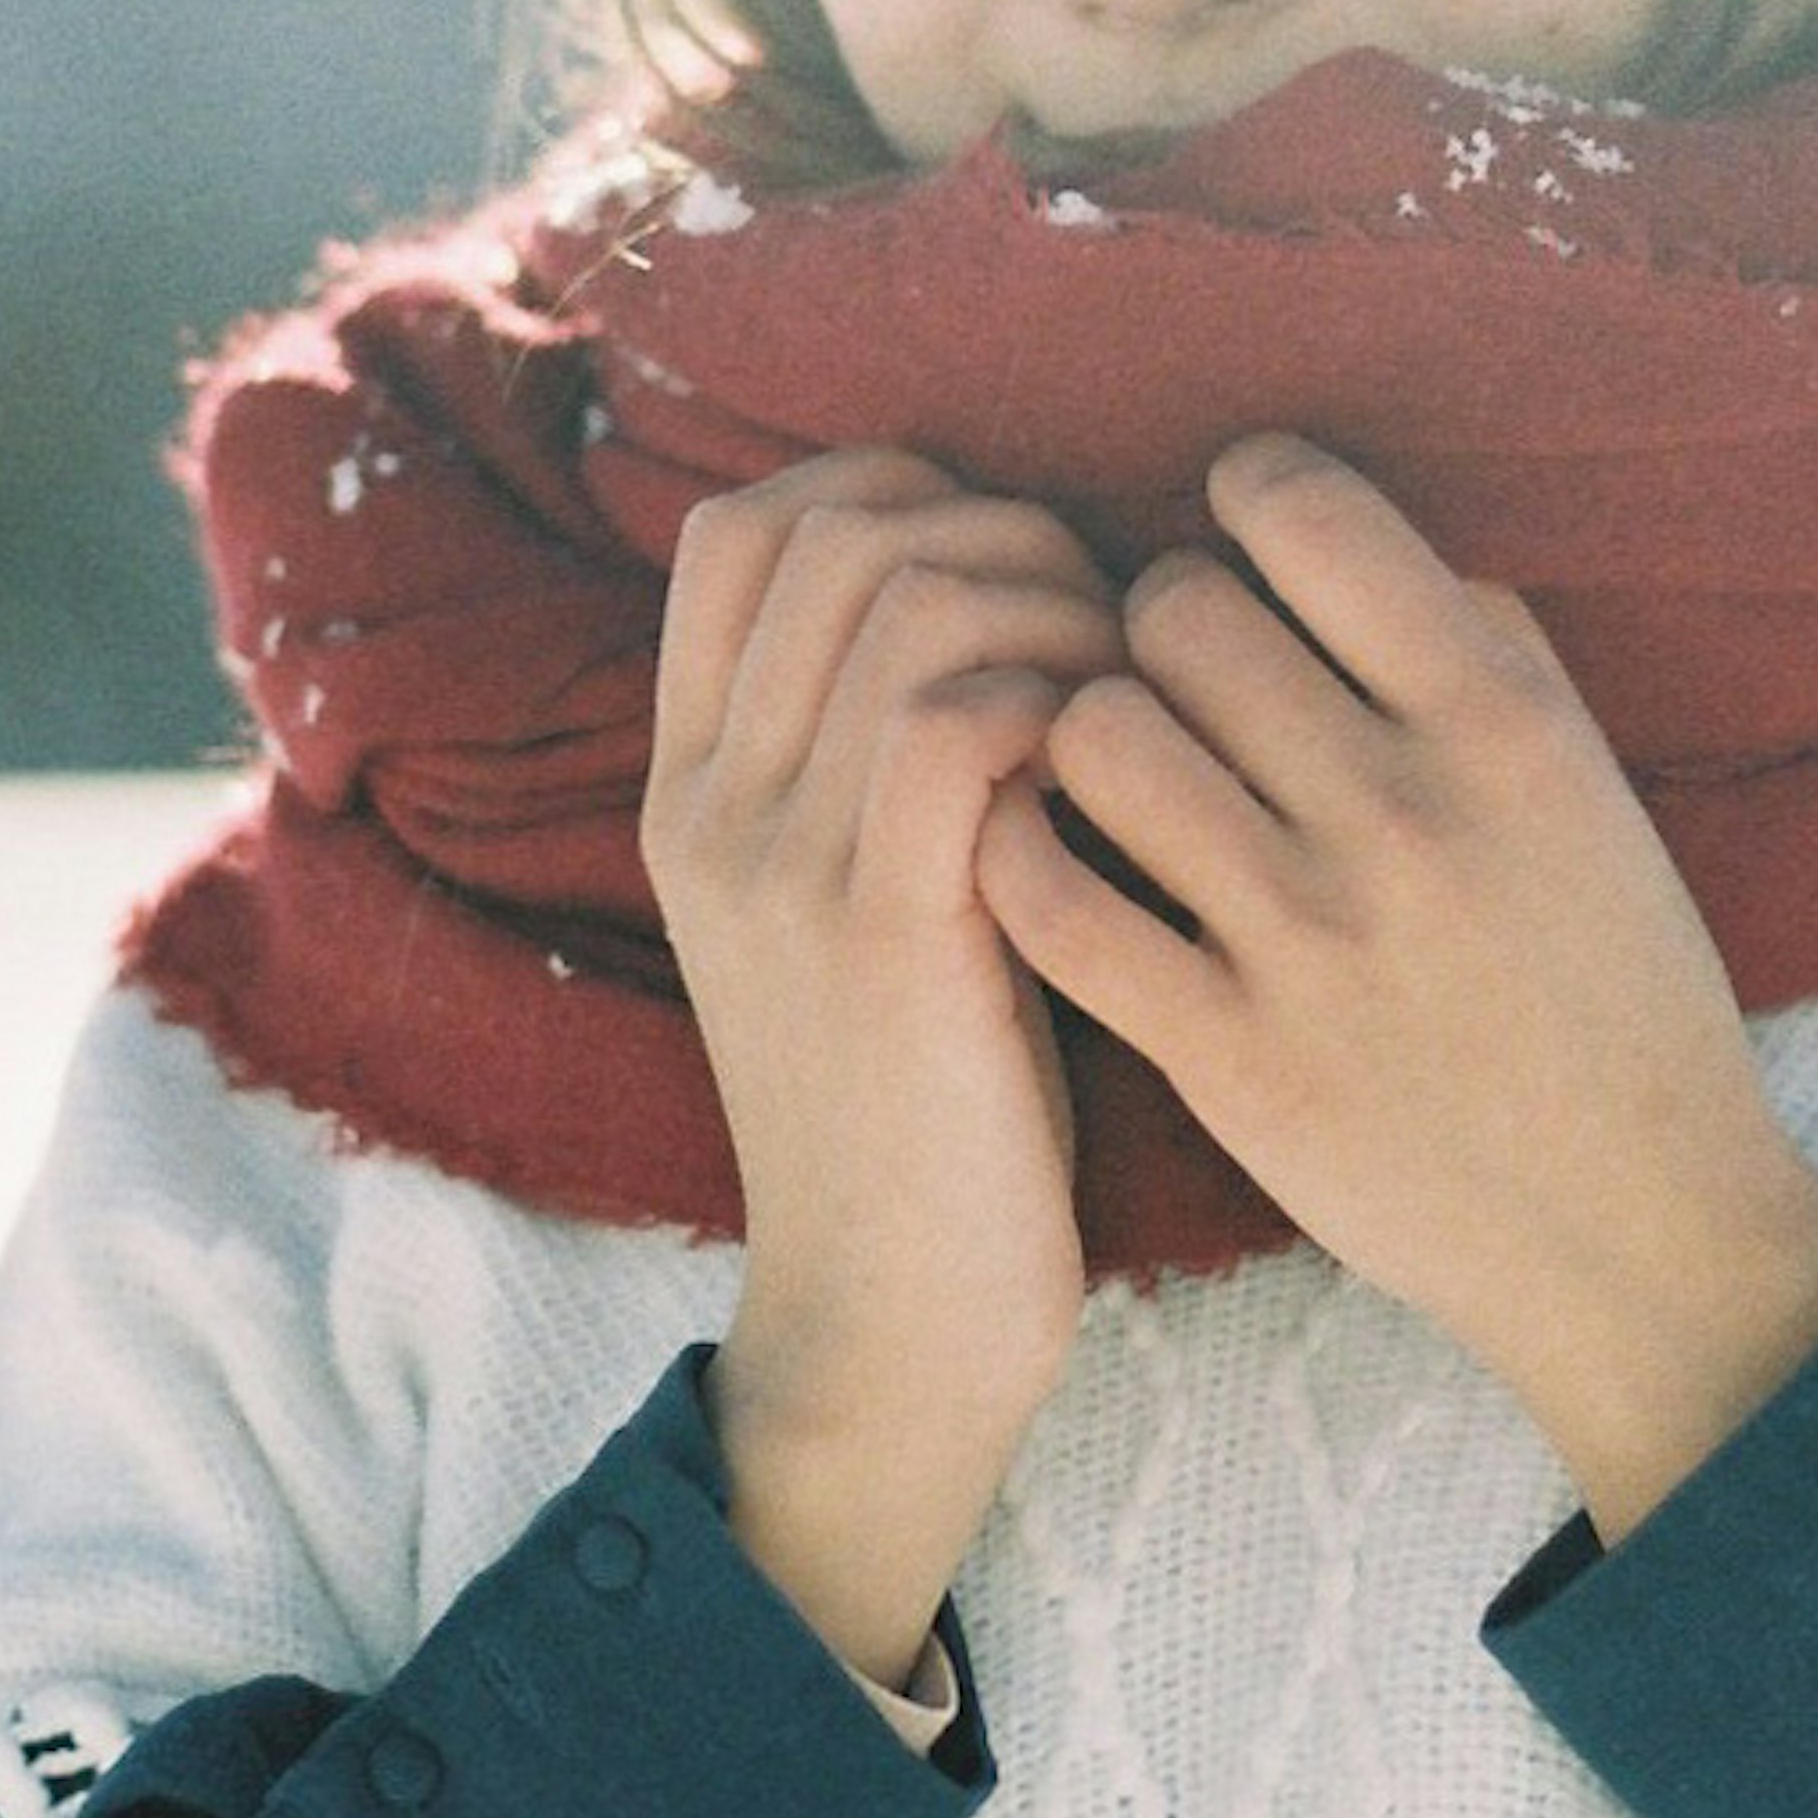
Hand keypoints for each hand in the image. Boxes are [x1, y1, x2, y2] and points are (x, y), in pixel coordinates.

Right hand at [645, 448, 1124, 1678]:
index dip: (895, 492)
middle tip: (1105, 641)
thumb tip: (1015, 589)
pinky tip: (1114, 785)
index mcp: (692, 785)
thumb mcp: (868, 907)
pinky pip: (960, 725)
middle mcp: (712, 803)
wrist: (894, 1325)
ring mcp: (780, 866)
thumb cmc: (937, 1103)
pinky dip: (1062, 709)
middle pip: (840, 527)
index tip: (1016, 573)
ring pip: (910, 600)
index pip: (744, 525)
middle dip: (1008, 537)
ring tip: (1125, 710)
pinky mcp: (879, 938)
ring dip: (1055, 614)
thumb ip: (884, 760)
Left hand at [974, 436, 1817, 1538]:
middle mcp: (1403, 812)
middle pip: (1177, 611)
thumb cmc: (1614, 992)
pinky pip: (1051, 901)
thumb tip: (1338, 538)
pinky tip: (1054, 860)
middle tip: (1179, 683)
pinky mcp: (1229, 1057)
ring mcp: (1308, 939)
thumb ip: (1480, 649)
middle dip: (1155, 627)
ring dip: (1086, 736)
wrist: (1640, 1233)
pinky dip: (1020, 856)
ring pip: (1094, 735)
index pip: (1309, 511)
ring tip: (1122, 778)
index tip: (1242, 541)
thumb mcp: (1589, 790)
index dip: (1244, 497)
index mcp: (1505, 721)